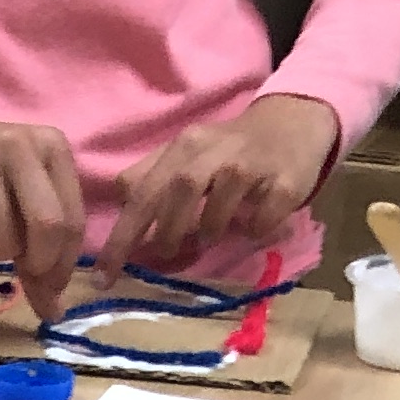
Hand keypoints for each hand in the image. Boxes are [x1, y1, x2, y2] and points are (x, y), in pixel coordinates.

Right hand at [0, 84, 84, 324]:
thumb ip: (44, 247)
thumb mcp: (25, 192)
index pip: (72, 220)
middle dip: (37, 263)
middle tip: (22, 267)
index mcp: (52, 147)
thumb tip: (54, 311)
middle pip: (47, 228)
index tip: (51, 285)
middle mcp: (20, 148)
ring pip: (2, 242)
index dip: (64, 264)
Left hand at [104, 94, 336, 281]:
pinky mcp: (285, 180)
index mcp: (184, 147)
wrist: (295, 121)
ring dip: (208, 227)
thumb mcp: (186, 156)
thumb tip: (120, 212)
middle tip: (167, 252)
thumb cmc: (230, 150)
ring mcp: (252, 163)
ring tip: (209, 238)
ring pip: (219, 197)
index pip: (142, 190)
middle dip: (167, 230)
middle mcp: (215, 149)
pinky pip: (264, 214)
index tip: (104, 277)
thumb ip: (151, 180)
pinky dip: (254, 228)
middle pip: (179, 189)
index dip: (121, 236)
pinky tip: (252, 228)